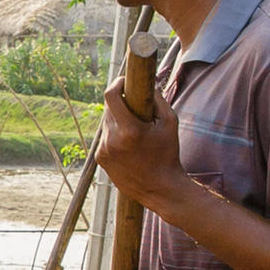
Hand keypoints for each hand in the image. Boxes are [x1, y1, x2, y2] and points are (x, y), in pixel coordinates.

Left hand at [92, 85, 184, 209]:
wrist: (160, 189)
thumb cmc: (168, 154)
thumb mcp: (170, 123)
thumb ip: (158, 99)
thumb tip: (148, 83)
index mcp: (129, 130)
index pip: (111, 95)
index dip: (117, 83)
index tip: (124, 81)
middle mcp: (112, 140)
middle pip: (109, 108)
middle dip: (120, 102)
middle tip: (134, 103)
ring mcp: (103, 151)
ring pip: (106, 123)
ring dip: (117, 119)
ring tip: (135, 128)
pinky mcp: (100, 159)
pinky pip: (105, 138)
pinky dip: (115, 135)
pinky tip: (129, 144)